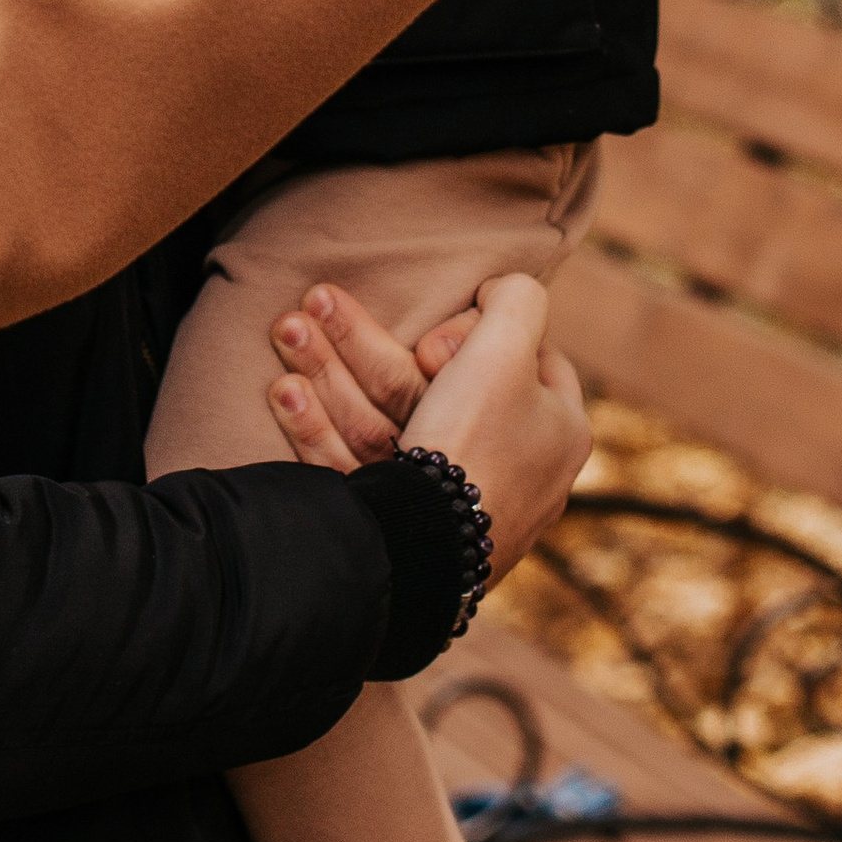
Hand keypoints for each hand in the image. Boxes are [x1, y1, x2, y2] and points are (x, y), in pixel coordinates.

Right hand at [266, 274, 587, 580]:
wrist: (425, 550)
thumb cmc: (474, 443)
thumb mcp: (508, 346)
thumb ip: (518, 300)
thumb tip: (500, 292)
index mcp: (557, 431)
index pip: (524, 358)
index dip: (474, 332)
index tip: (434, 340)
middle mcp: (515, 471)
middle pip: (431, 386)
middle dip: (361, 343)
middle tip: (317, 306)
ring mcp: (456, 507)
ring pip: (384, 422)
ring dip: (328, 374)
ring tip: (285, 330)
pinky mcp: (407, 534)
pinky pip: (359, 468)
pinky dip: (319, 428)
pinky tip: (284, 392)